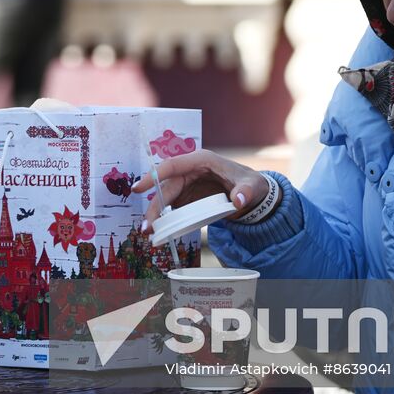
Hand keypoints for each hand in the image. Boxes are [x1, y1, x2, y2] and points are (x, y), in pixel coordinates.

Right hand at [131, 149, 270, 229]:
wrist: (254, 196)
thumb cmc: (252, 184)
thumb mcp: (253, 186)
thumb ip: (246, 191)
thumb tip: (238, 200)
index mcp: (201, 161)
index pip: (172, 165)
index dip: (154, 176)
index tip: (139, 188)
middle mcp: (190, 172)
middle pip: (166, 187)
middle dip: (154, 206)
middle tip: (146, 226)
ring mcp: (188, 185)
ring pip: (166, 199)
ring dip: (156, 215)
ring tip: (149, 233)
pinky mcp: (189, 198)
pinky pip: (174, 208)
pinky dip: (166, 220)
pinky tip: (161, 232)